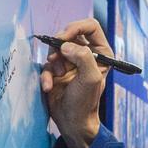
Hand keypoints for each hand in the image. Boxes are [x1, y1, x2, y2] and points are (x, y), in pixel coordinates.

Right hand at [40, 18, 111, 147]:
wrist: (72, 122)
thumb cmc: (85, 102)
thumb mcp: (90, 78)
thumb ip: (83, 57)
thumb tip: (66, 45)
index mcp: (101, 53)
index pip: (90, 26)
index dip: (76, 27)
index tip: (63, 37)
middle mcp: (86, 54)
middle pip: (69, 35)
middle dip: (59, 47)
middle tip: (54, 58)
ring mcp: (71, 61)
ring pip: (56, 48)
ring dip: (53, 62)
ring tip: (57, 77)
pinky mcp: (57, 70)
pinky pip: (47, 64)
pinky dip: (46, 75)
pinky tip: (49, 87)